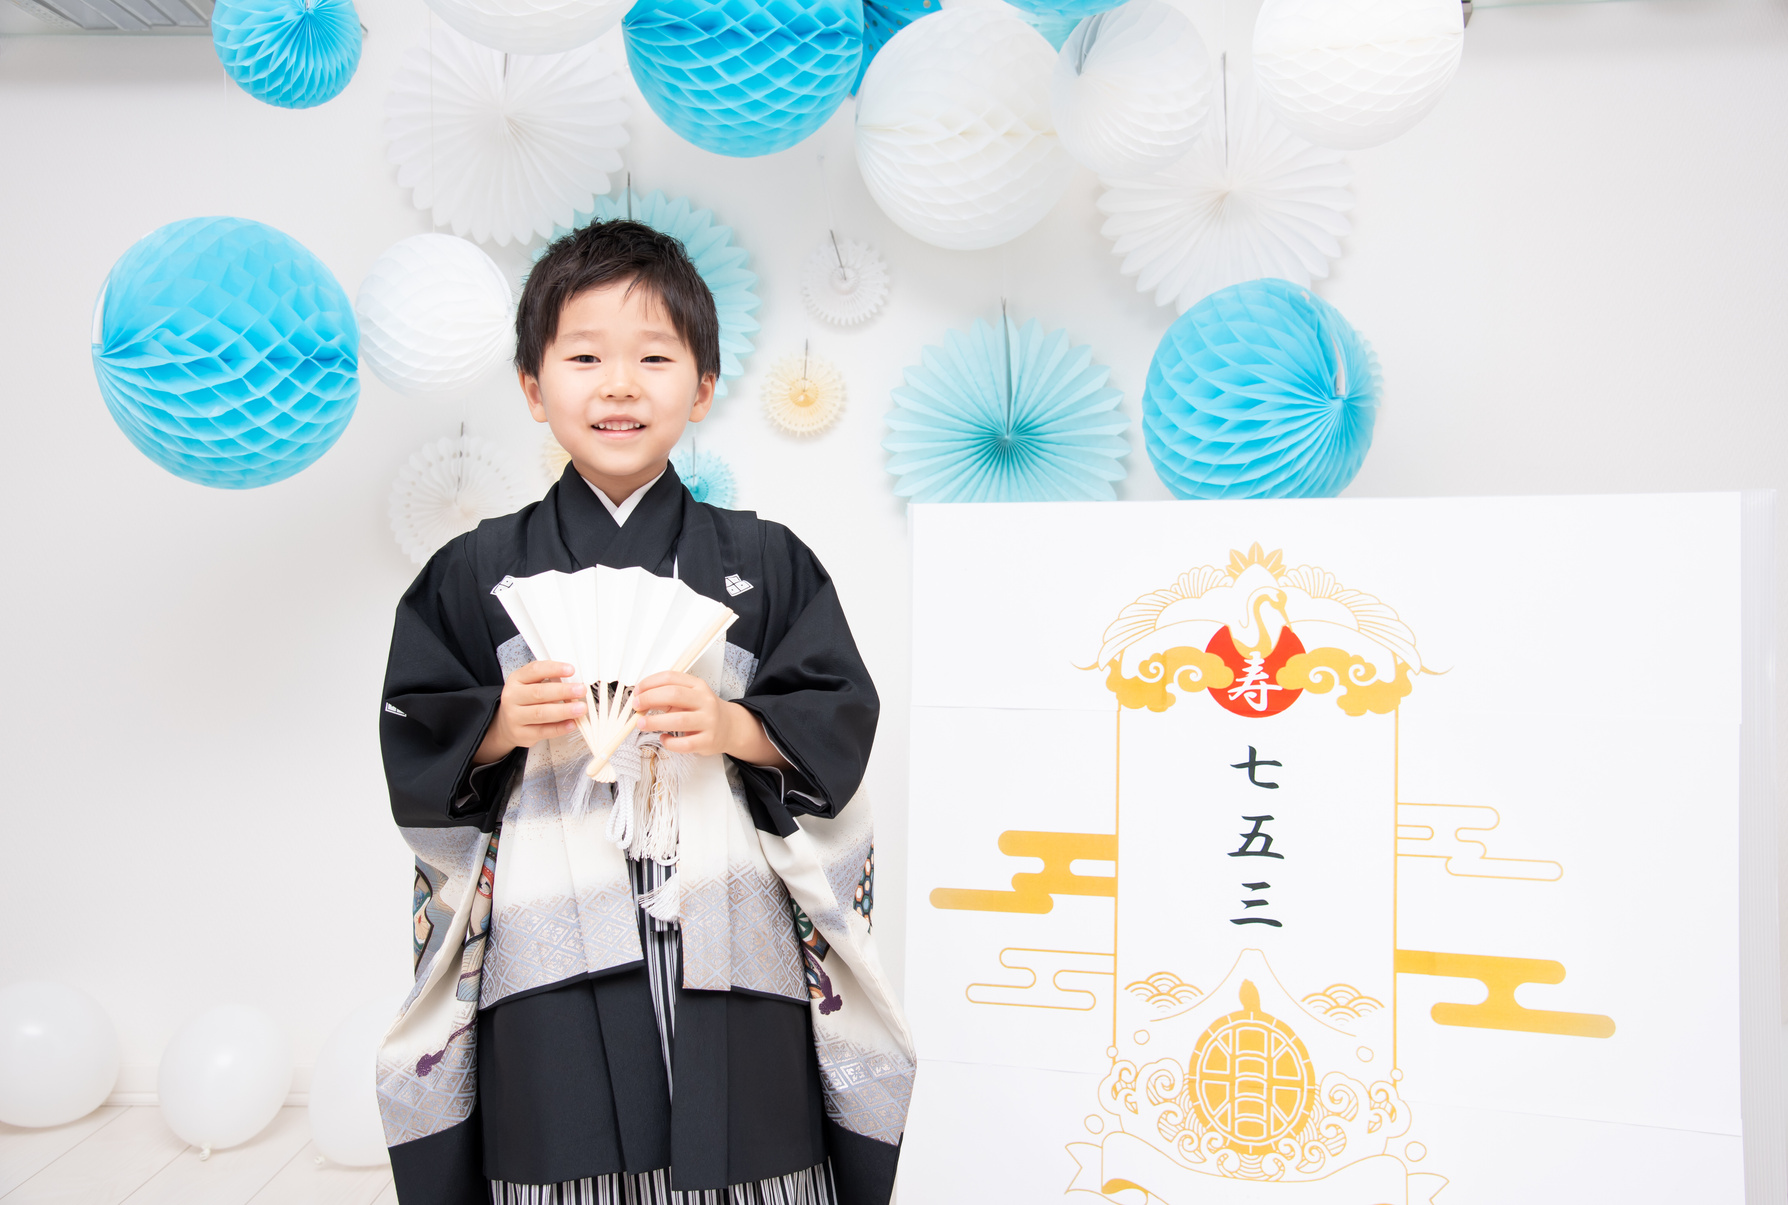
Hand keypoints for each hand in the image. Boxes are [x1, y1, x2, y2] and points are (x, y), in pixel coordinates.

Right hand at [473, 660, 584, 765]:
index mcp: (516, 680)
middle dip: (562, 691)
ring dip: (564, 711)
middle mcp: (512, 697)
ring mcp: (515, 717)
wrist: (506, 724)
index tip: (571, 670)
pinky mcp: (521, 734)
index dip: (554, 669)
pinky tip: (572, 723)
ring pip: (541, 713)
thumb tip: (575, 683)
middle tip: (581, 690)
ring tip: (580, 708)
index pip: (534, 670)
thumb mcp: (531, 684)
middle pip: (538, 693)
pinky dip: (560, 728)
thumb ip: (550, 680)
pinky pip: (543, 731)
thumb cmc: (524, 701)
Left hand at [632, 671, 789, 768]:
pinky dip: (670, 742)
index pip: (670, 678)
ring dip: (655, 722)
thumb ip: (667, 696)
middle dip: (650, 699)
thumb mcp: (689, 696)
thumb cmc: (702, 710)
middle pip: (674, 695)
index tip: (637, 692)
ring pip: (678, 720)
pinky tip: (663, 739)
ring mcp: (708, 721)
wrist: (729, 727)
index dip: (650, 683)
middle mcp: (705, 701)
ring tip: (641, 724)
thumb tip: (640, 699)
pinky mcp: (708, 740)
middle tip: (636, 706)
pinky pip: (685, 744)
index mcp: (698, 686)